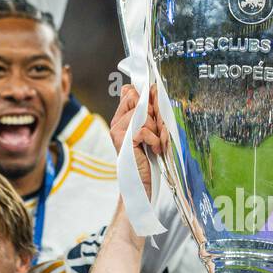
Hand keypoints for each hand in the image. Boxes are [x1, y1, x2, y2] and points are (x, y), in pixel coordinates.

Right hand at [109, 84, 166, 198]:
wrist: (142, 183)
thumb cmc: (149, 158)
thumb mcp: (151, 131)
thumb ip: (149, 112)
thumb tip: (151, 88)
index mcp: (121, 117)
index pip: (129, 92)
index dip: (145, 98)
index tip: (154, 113)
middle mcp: (117, 123)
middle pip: (136, 100)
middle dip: (152, 114)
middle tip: (156, 131)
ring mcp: (118, 132)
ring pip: (141, 115)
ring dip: (154, 129)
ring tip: (155, 143)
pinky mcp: (123, 141)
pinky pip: (143, 130)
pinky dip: (154, 140)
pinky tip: (154, 150)